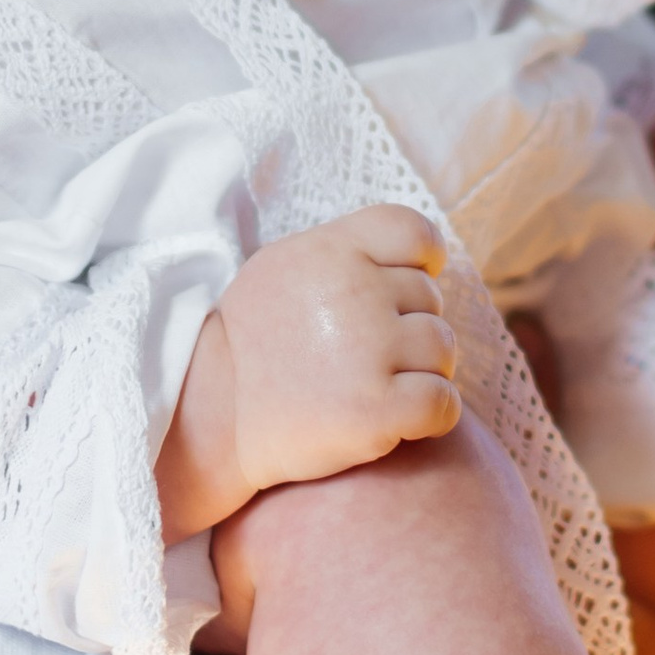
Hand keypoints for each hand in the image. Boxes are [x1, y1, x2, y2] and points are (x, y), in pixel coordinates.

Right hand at [156, 206, 460, 538]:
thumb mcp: (280, 271)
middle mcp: (355, 292)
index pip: (414, 233)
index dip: (423, 262)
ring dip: (422, 373)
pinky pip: (445, 404)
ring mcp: (369, 349)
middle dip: (408, 330)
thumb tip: (414, 257)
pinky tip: (399, 422)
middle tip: (363, 358)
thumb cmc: (252, 346)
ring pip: (442, 351)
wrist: (209, 419)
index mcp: (331, 250)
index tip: (404, 295)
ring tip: (375, 387)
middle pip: (430, 300)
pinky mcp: (377, 409)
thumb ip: (343, 255)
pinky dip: (433, 417)